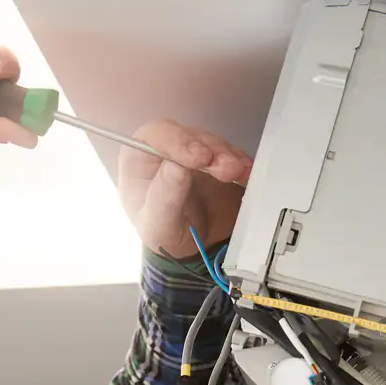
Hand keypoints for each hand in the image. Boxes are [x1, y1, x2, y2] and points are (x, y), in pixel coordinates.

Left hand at [116, 120, 251, 260]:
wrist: (192, 248)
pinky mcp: (216, 160)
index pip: (154, 135)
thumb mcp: (159, 225)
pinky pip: (230, 152)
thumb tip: (177, 166)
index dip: (177, 141)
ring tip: (238, 173)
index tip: (199, 158)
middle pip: (188, 135)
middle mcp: (164, 150)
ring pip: (211, 142)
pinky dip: (240, 160)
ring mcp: (193, 153)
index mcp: (139, 160)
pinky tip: (246, 173)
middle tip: (226, 170)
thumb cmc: (165, 235)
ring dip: (227, 155)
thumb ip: (165, 197)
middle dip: (210, 150)